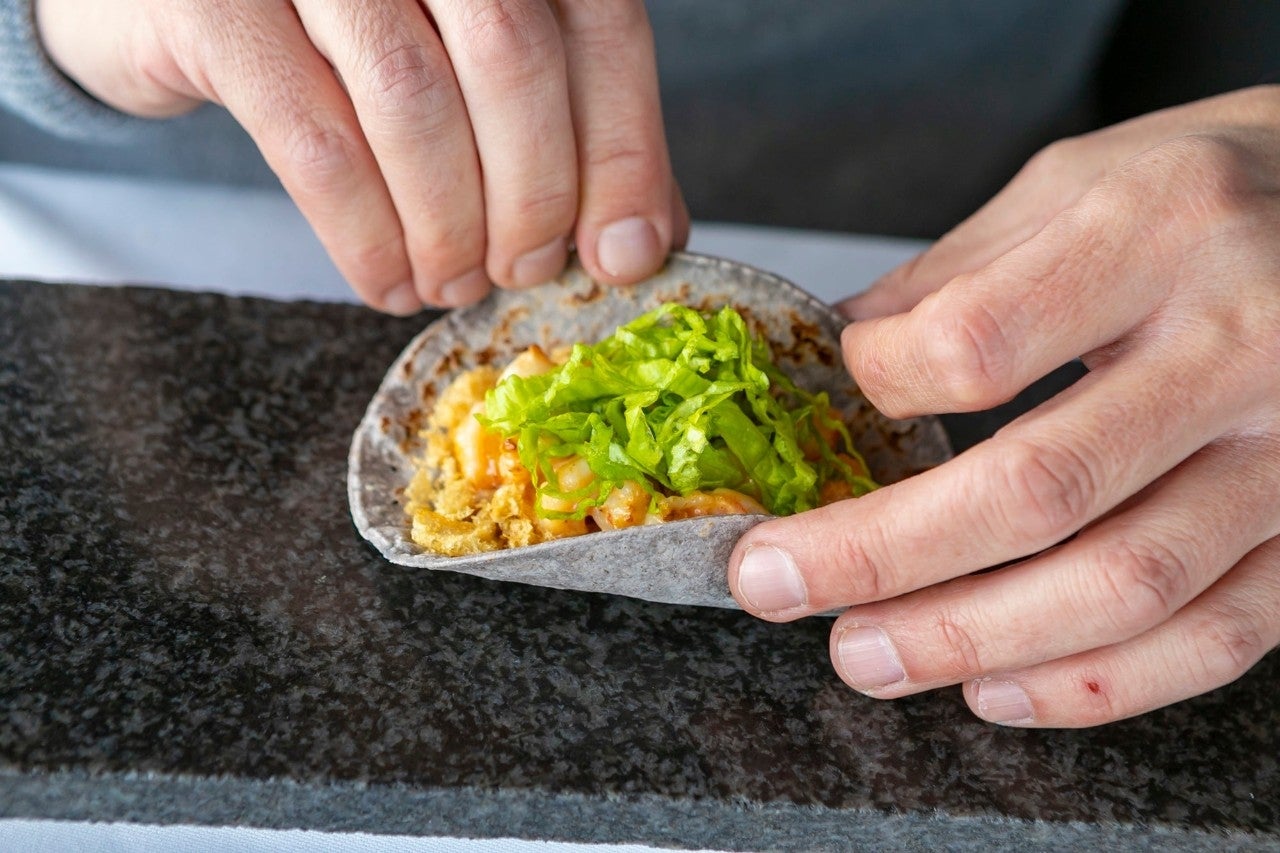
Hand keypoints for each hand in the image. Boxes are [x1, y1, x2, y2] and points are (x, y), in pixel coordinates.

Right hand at [36, 0, 686, 312]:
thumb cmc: (347, 43)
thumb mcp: (470, 71)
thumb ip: (567, 132)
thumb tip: (643, 243)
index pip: (599, 24)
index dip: (623, 151)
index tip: (624, 255)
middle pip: (513, 55)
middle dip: (533, 194)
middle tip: (522, 272)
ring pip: (414, 101)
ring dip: (448, 225)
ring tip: (452, 283)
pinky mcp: (217, 8)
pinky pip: (314, 142)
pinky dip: (365, 236)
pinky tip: (387, 280)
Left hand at [729, 86, 1279, 726]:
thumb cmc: (1215, 189)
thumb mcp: (1078, 181)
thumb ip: (958, 275)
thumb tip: (845, 355)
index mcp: (1157, 232)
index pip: (977, 342)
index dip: (879, 384)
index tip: (844, 396)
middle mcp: (1239, 343)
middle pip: (1037, 488)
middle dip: (883, 555)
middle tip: (775, 585)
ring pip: (1125, 584)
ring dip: (972, 639)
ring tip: (863, 656)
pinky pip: (1217, 637)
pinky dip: (1097, 683)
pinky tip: (996, 688)